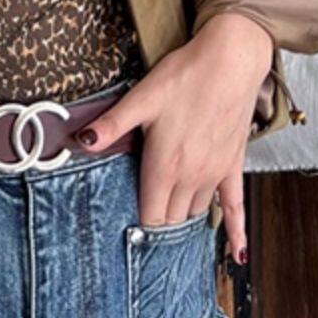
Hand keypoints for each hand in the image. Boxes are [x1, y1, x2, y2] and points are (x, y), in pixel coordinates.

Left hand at [74, 13, 272, 264]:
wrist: (230, 61)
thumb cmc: (185, 76)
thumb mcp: (141, 98)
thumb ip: (111, 126)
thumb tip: (80, 141)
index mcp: (165, 165)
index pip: (150, 214)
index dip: (138, 223)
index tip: (127, 227)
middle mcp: (191, 176)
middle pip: (172, 218)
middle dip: (158, 222)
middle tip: (145, 224)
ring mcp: (215, 173)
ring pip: (196, 212)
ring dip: (183, 217)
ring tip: (171, 223)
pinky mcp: (233, 165)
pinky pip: (236, 206)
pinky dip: (236, 232)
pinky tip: (238, 255)